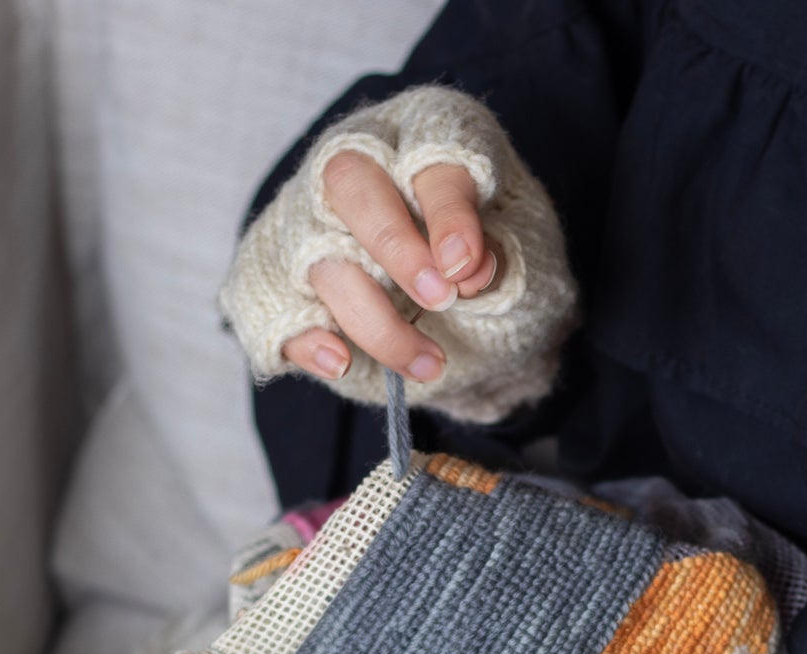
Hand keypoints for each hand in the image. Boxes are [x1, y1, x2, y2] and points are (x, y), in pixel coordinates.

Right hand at [219, 86, 578, 423]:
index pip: (428, 157)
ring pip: (321, 257)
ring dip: (375, 320)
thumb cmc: (497, 267)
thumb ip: (500, 254)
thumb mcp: (524, 252)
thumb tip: (469, 270)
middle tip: (440, 299)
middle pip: (351, 185)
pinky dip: (308, 338)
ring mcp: (317, 222)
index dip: (447, 212)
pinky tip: (342, 361)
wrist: (480, 318)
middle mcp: (361, 167)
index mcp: (428, 137)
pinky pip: (282, 306)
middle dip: (395, 247)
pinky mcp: (294, 284)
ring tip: (431, 364)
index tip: (467, 267)